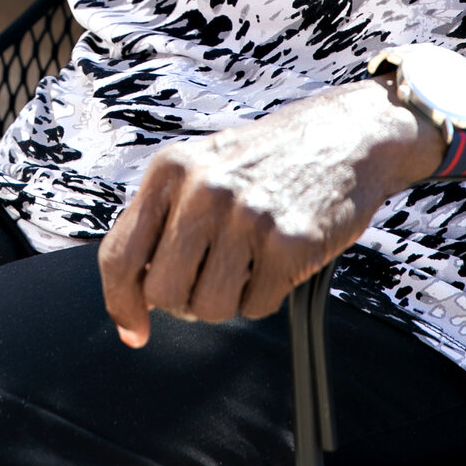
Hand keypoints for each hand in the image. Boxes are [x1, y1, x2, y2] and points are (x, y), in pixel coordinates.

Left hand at [97, 81, 442, 346]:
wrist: (345, 135)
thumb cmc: (267, 161)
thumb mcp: (202, 168)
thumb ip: (163, 219)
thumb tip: (132, 296)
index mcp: (171, 169)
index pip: (120, 254)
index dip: (121, 302)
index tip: (133, 329)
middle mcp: (204, 189)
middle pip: (163, 292)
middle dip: (185, 302)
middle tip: (211, 280)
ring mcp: (247, 216)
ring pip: (209, 308)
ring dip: (228, 300)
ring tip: (248, 262)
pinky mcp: (289, 243)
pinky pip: (256, 306)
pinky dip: (266, 295)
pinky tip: (278, 258)